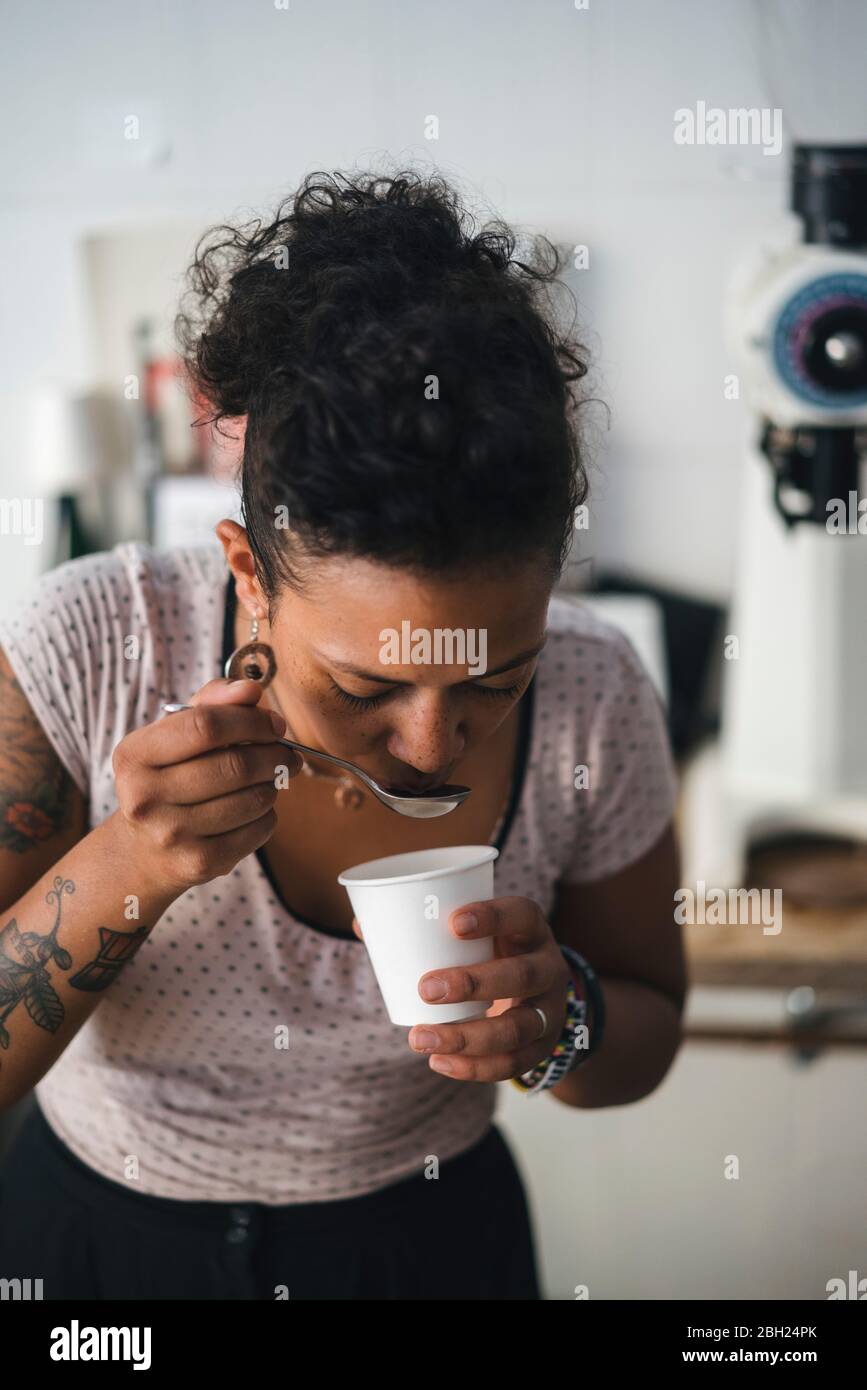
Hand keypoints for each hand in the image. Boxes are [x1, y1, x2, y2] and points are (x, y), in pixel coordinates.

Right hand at [111, 677, 301, 892]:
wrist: (144, 851)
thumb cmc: (169, 776)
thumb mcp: (175, 734)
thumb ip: (212, 702)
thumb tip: (251, 690)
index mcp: (133, 755)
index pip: (206, 725)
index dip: (251, 720)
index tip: (274, 723)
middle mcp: (143, 797)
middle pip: (234, 765)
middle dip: (274, 753)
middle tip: (287, 752)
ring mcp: (170, 835)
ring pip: (253, 798)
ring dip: (275, 783)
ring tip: (273, 777)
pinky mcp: (199, 863)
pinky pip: (258, 829)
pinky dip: (269, 814)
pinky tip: (258, 808)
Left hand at [352, 896, 570, 1081]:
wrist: (539, 996)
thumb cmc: (491, 953)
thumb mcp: (477, 936)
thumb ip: (425, 929)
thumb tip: (364, 925)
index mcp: (530, 930)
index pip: (522, 915)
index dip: (493, 917)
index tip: (453, 922)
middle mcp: (548, 967)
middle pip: (523, 975)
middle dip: (474, 983)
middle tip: (426, 988)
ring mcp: (550, 1011)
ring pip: (518, 1028)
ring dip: (467, 1037)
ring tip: (419, 1038)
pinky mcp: (542, 1047)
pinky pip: (512, 1064)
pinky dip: (474, 1068)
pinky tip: (439, 1062)